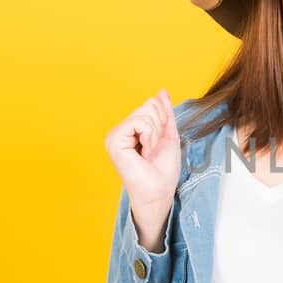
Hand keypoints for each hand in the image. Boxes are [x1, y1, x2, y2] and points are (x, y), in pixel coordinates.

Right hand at [104, 89, 181, 226]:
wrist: (159, 191)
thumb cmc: (163, 169)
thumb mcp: (168, 134)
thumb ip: (165, 112)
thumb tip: (162, 92)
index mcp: (129, 130)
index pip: (150, 104)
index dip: (163, 120)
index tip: (159, 142)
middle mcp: (118, 131)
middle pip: (148, 105)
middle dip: (160, 126)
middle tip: (154, 148)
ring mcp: (114, 136)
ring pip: (145, 112)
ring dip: (156, 134)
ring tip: (149, 152)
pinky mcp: (114, 141)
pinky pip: (139, 121)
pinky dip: (150, 136)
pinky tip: (145, 152)